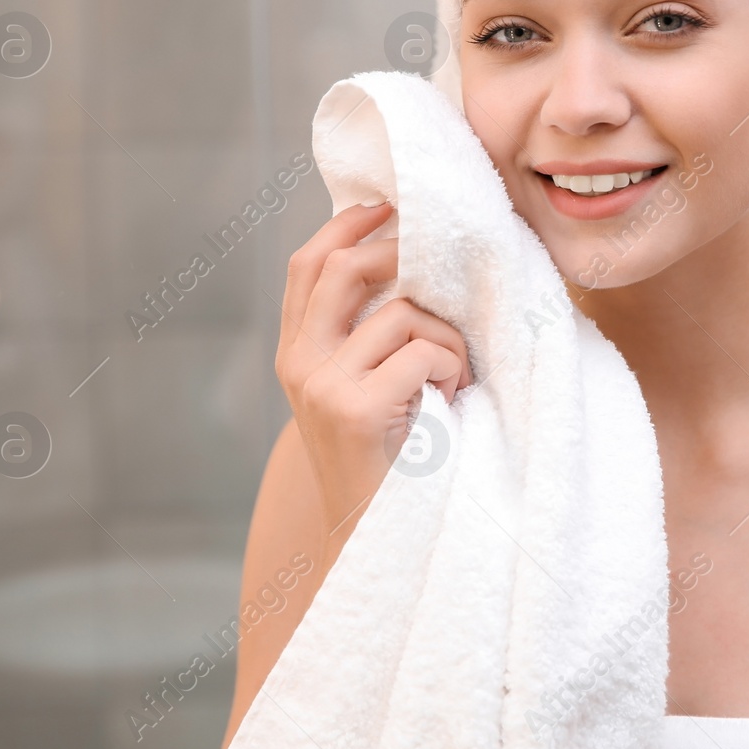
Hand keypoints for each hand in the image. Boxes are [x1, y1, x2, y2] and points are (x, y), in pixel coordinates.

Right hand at [273, 202, 473, 555]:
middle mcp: (299, 364)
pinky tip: (448, 408)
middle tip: (441, 273)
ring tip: (449, 385)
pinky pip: (425, 353)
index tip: (390, 207)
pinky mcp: (357, 410)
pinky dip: (452, 373)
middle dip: (400, 256)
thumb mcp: (365, 387)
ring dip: (446, 341)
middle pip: (344, 269)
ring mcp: (323, 387)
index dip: (348, 225)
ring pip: (403, 314)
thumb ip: (366, 334)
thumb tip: (407, 258)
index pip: (308, 264)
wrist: (378, 542)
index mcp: (297, 353)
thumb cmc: (392, 457)